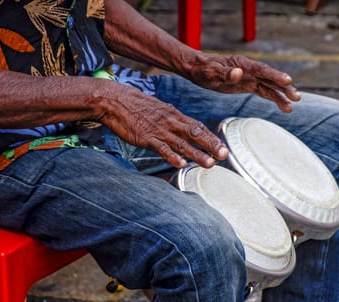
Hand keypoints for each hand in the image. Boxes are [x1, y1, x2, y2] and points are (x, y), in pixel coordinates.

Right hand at [97, 81, 227, 168]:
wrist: (114, 100)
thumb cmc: (136, 106)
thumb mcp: (159, 110)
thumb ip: (173, 121)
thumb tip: (185, 131)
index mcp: (175, 115)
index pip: (198, 127)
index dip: (212, 138)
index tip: (224, 147)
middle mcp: (171, 122)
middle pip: (195, 134)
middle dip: (211, 145)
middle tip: (224, 155)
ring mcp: (159, 130)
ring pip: (182, 143)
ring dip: (196, 154)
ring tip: (209, 164)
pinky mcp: (146, 137)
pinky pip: (161, 148)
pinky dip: (171, 156)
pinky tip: (181, 164)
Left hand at [187, 53, 300, 112]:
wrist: (197, 69)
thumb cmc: (203, 69)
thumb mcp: (211, 72)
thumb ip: (225, 73)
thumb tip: (239, 73)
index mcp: (242, 64)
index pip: (262, 70)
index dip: (275, 75)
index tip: (288, 80)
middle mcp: (249, 70)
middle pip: (270, 78)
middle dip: (284, 87)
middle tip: (296, 97)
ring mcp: (250, 77)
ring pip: (270, 86)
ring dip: (282, 95)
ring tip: (292, 106)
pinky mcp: (248, 85)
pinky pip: (264, 92)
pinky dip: (274, 98)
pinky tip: (284, 106)